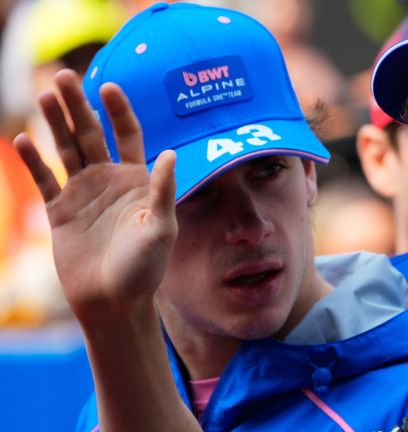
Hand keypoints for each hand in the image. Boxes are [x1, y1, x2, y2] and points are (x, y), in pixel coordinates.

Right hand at [13, 69, 177, 320]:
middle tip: (64, 77)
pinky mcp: (60, 211)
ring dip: (55, 124)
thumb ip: (162, 191)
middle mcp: (109, 180)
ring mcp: (83, 193)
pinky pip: (45, 179)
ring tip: (43, 94)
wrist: (114, 302)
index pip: (128, 135)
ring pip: (66, 150)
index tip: (108, 87)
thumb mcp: (161, 228)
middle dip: (78, 106)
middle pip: (91, 134)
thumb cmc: (145, 268)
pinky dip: (34, 161)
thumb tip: (171, 153)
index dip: (118, 111)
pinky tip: (24, 140)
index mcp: (137, 181)